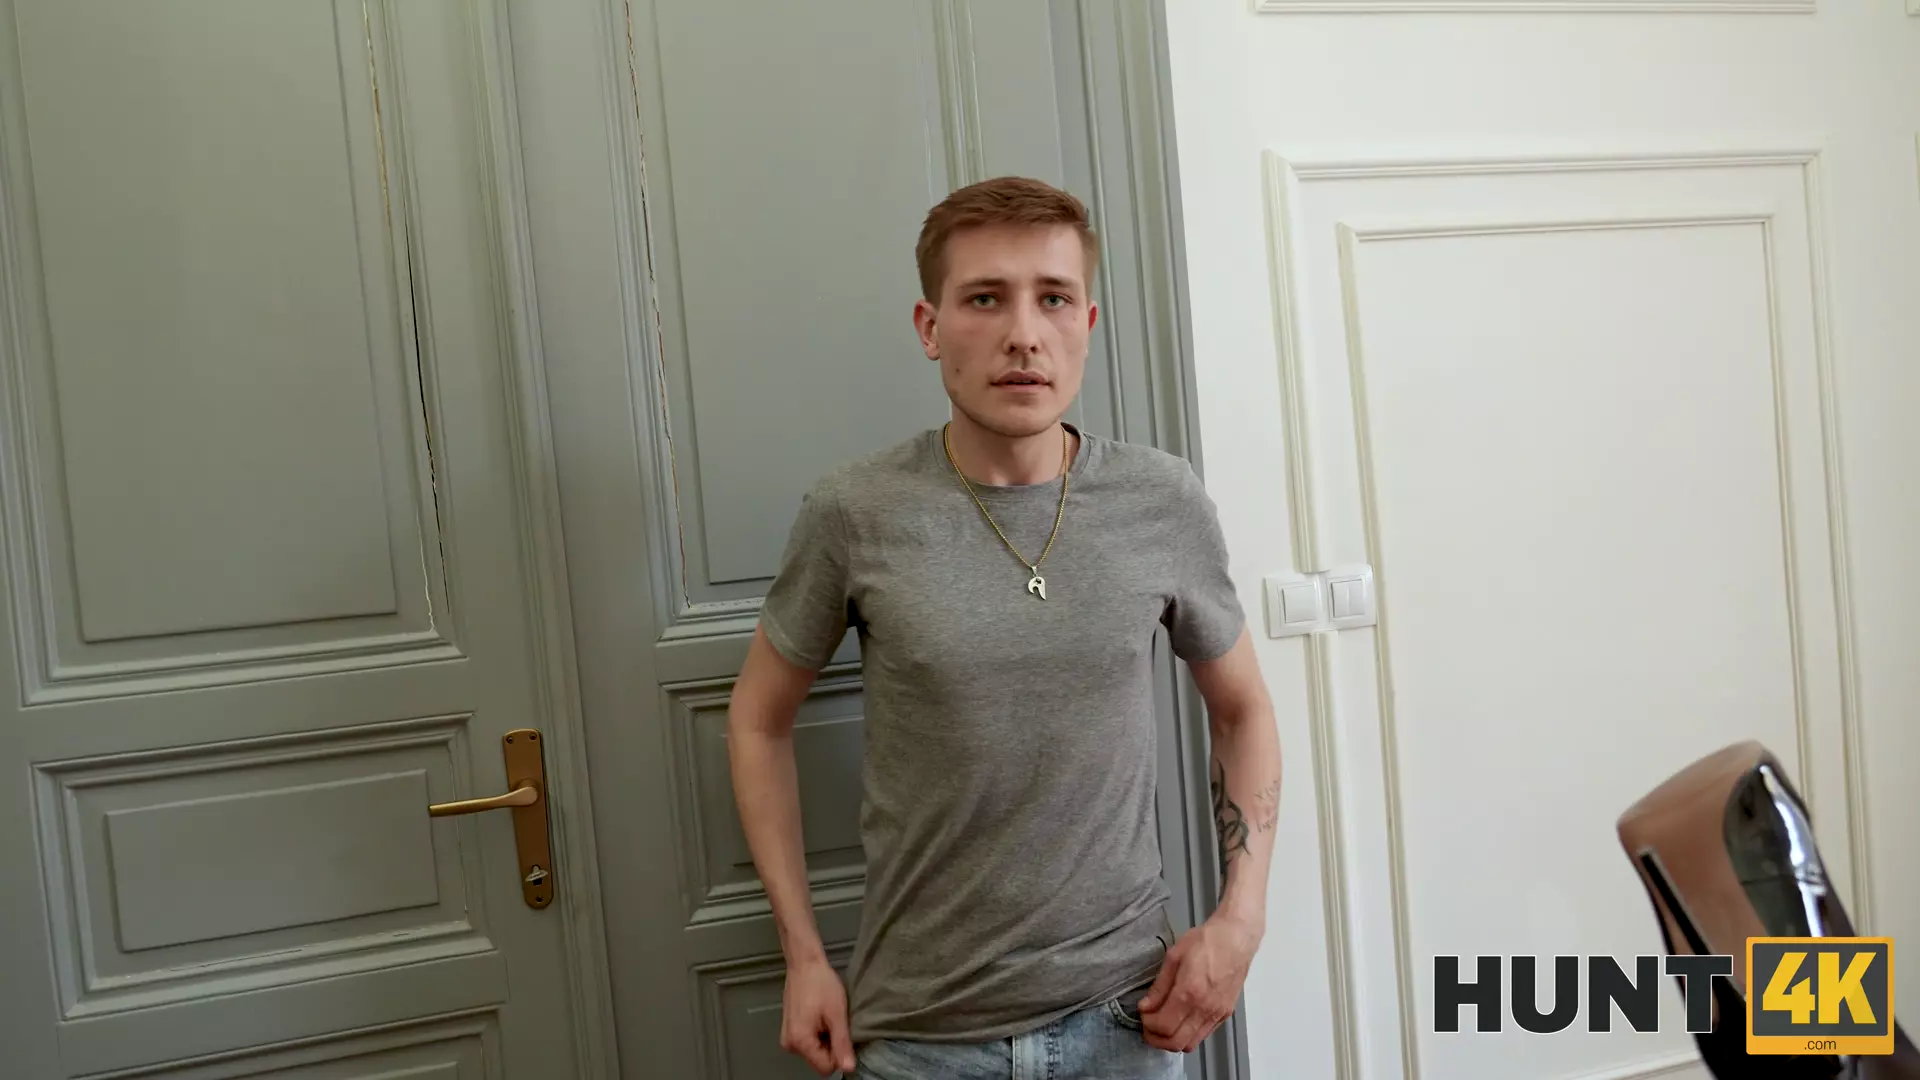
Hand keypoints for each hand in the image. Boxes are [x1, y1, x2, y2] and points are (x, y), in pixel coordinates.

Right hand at [781, 956, 855, 1075]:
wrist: (805, 963)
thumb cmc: (820, 984)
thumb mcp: (837, 1014)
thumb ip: (842, 1044)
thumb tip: (848, 1068)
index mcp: (800, 1042)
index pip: (825, 1068)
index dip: (839, 1054)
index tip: (842, 1033)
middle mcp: (790, 1044)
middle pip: (819, 1060)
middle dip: (831, 1046)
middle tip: (834, 1022)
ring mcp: (788, 1037)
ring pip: (815, 1051)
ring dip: (825, 1039)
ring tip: (827, 1016)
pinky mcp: (789, 1030)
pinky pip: (808, 1041)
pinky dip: (818, 1033)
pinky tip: (821, 1015)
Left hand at [1136, 912, 1262, 1051]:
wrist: (1236, 938)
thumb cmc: (1206, 941)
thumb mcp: (1174, 957)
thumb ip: (1159, 986)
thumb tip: (1146, 1007)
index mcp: (1190, 992)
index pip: (1163, 1026)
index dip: (1147, 1025)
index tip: (1142, 1014)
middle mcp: (1205, 1008)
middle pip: (1175, 1043)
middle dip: (1156, 1038)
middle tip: (1147, 1025)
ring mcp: (1217, 1014)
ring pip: (1190, 1044)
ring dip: (1172, 1040)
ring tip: (1162, 1025)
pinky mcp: (1225, 1014)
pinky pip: (1203, 1035)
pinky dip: (1188, 1035)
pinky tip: (1180, 1021)